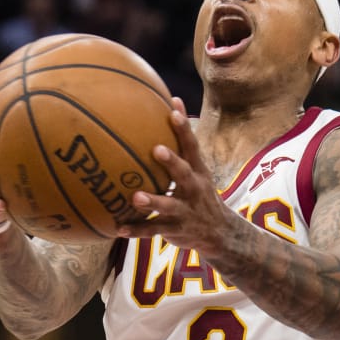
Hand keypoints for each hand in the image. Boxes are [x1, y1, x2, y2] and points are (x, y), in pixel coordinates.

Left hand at [116, 99, 244, 256]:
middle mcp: (194, 189)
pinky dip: (137, 230)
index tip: (174, 109)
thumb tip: (168, 105)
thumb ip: (181, 147)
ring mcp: (185, 211)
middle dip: (172, 161)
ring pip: (168, 205)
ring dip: (153, 201)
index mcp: (198, 172)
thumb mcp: (197, 172)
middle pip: (183, 173)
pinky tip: (119, 229)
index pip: (192, 146)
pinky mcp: (175, 229)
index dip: (184, 128)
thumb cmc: (199, 193)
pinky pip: (154, 230)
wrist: (220, 233)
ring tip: (136, 197)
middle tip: (157, 149)